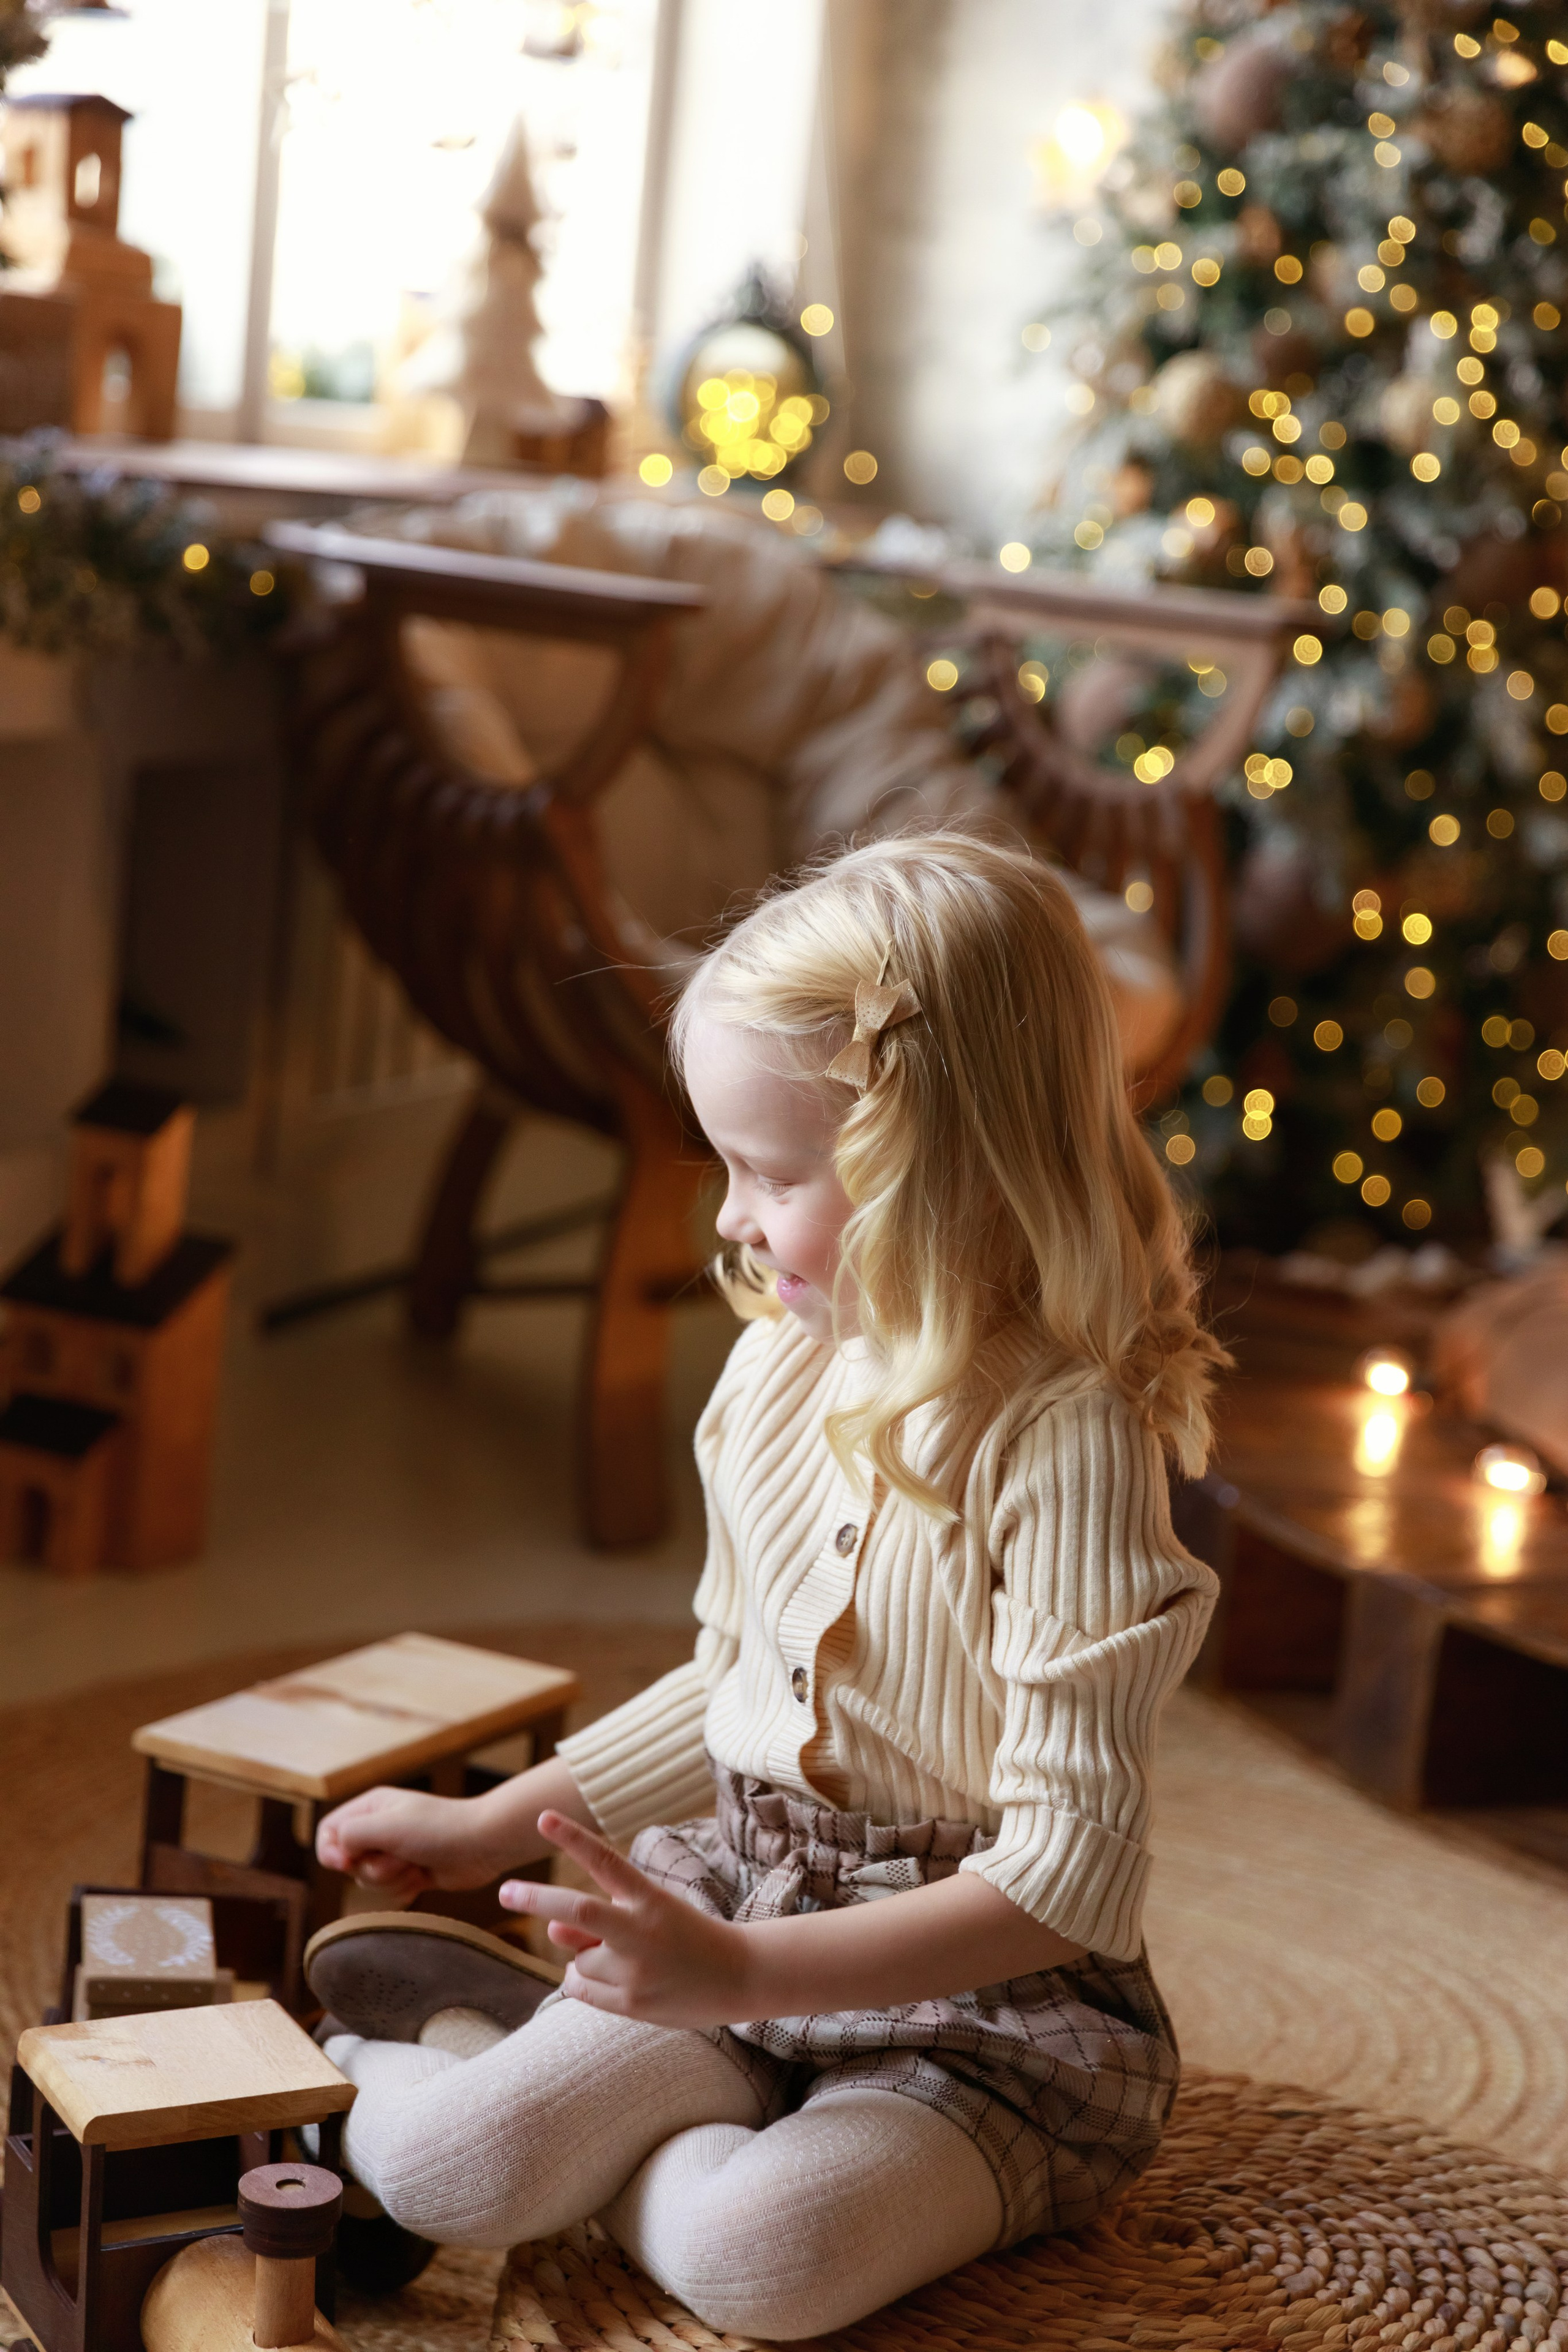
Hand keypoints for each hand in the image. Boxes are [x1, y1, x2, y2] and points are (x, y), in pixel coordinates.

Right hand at [315, 1785, 497, 1903]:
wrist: (482, 1843)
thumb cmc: (436, 1828)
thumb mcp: (386, 1825)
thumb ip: (350, 1834)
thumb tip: (336, 1852)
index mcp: (371, 1807)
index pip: (329, 1831)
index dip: (331, 1851)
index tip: (347, 1862)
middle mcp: (379, 1828)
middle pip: (348, 1861)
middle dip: (372, 1867)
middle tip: (399, 1856)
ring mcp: (395, 1851)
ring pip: (368, 1880)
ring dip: (391, 1879)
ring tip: (415, 1865)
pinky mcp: (410, 1872)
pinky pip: (389, 1890)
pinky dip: (404, 1888)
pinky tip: (423, 1877)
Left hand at [499, 1812, 752, 2028]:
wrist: (739, 1977)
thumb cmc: (689, 1937)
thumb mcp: (652, 1913)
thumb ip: (600, 1916)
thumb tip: (552, 1927)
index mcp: (650, 1898)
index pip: (605, 1861)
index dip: (572, 1839)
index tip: (542, 1817)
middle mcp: (640, 1931)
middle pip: (576, 1910)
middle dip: (537, 1897)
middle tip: (505, 1890)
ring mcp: (635, 1970)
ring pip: (579, 1957)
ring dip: (585, 1955)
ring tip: (629, 1960)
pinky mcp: (631, 2003)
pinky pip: (581, 1987)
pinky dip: (583, 1980)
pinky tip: (616, 1979)